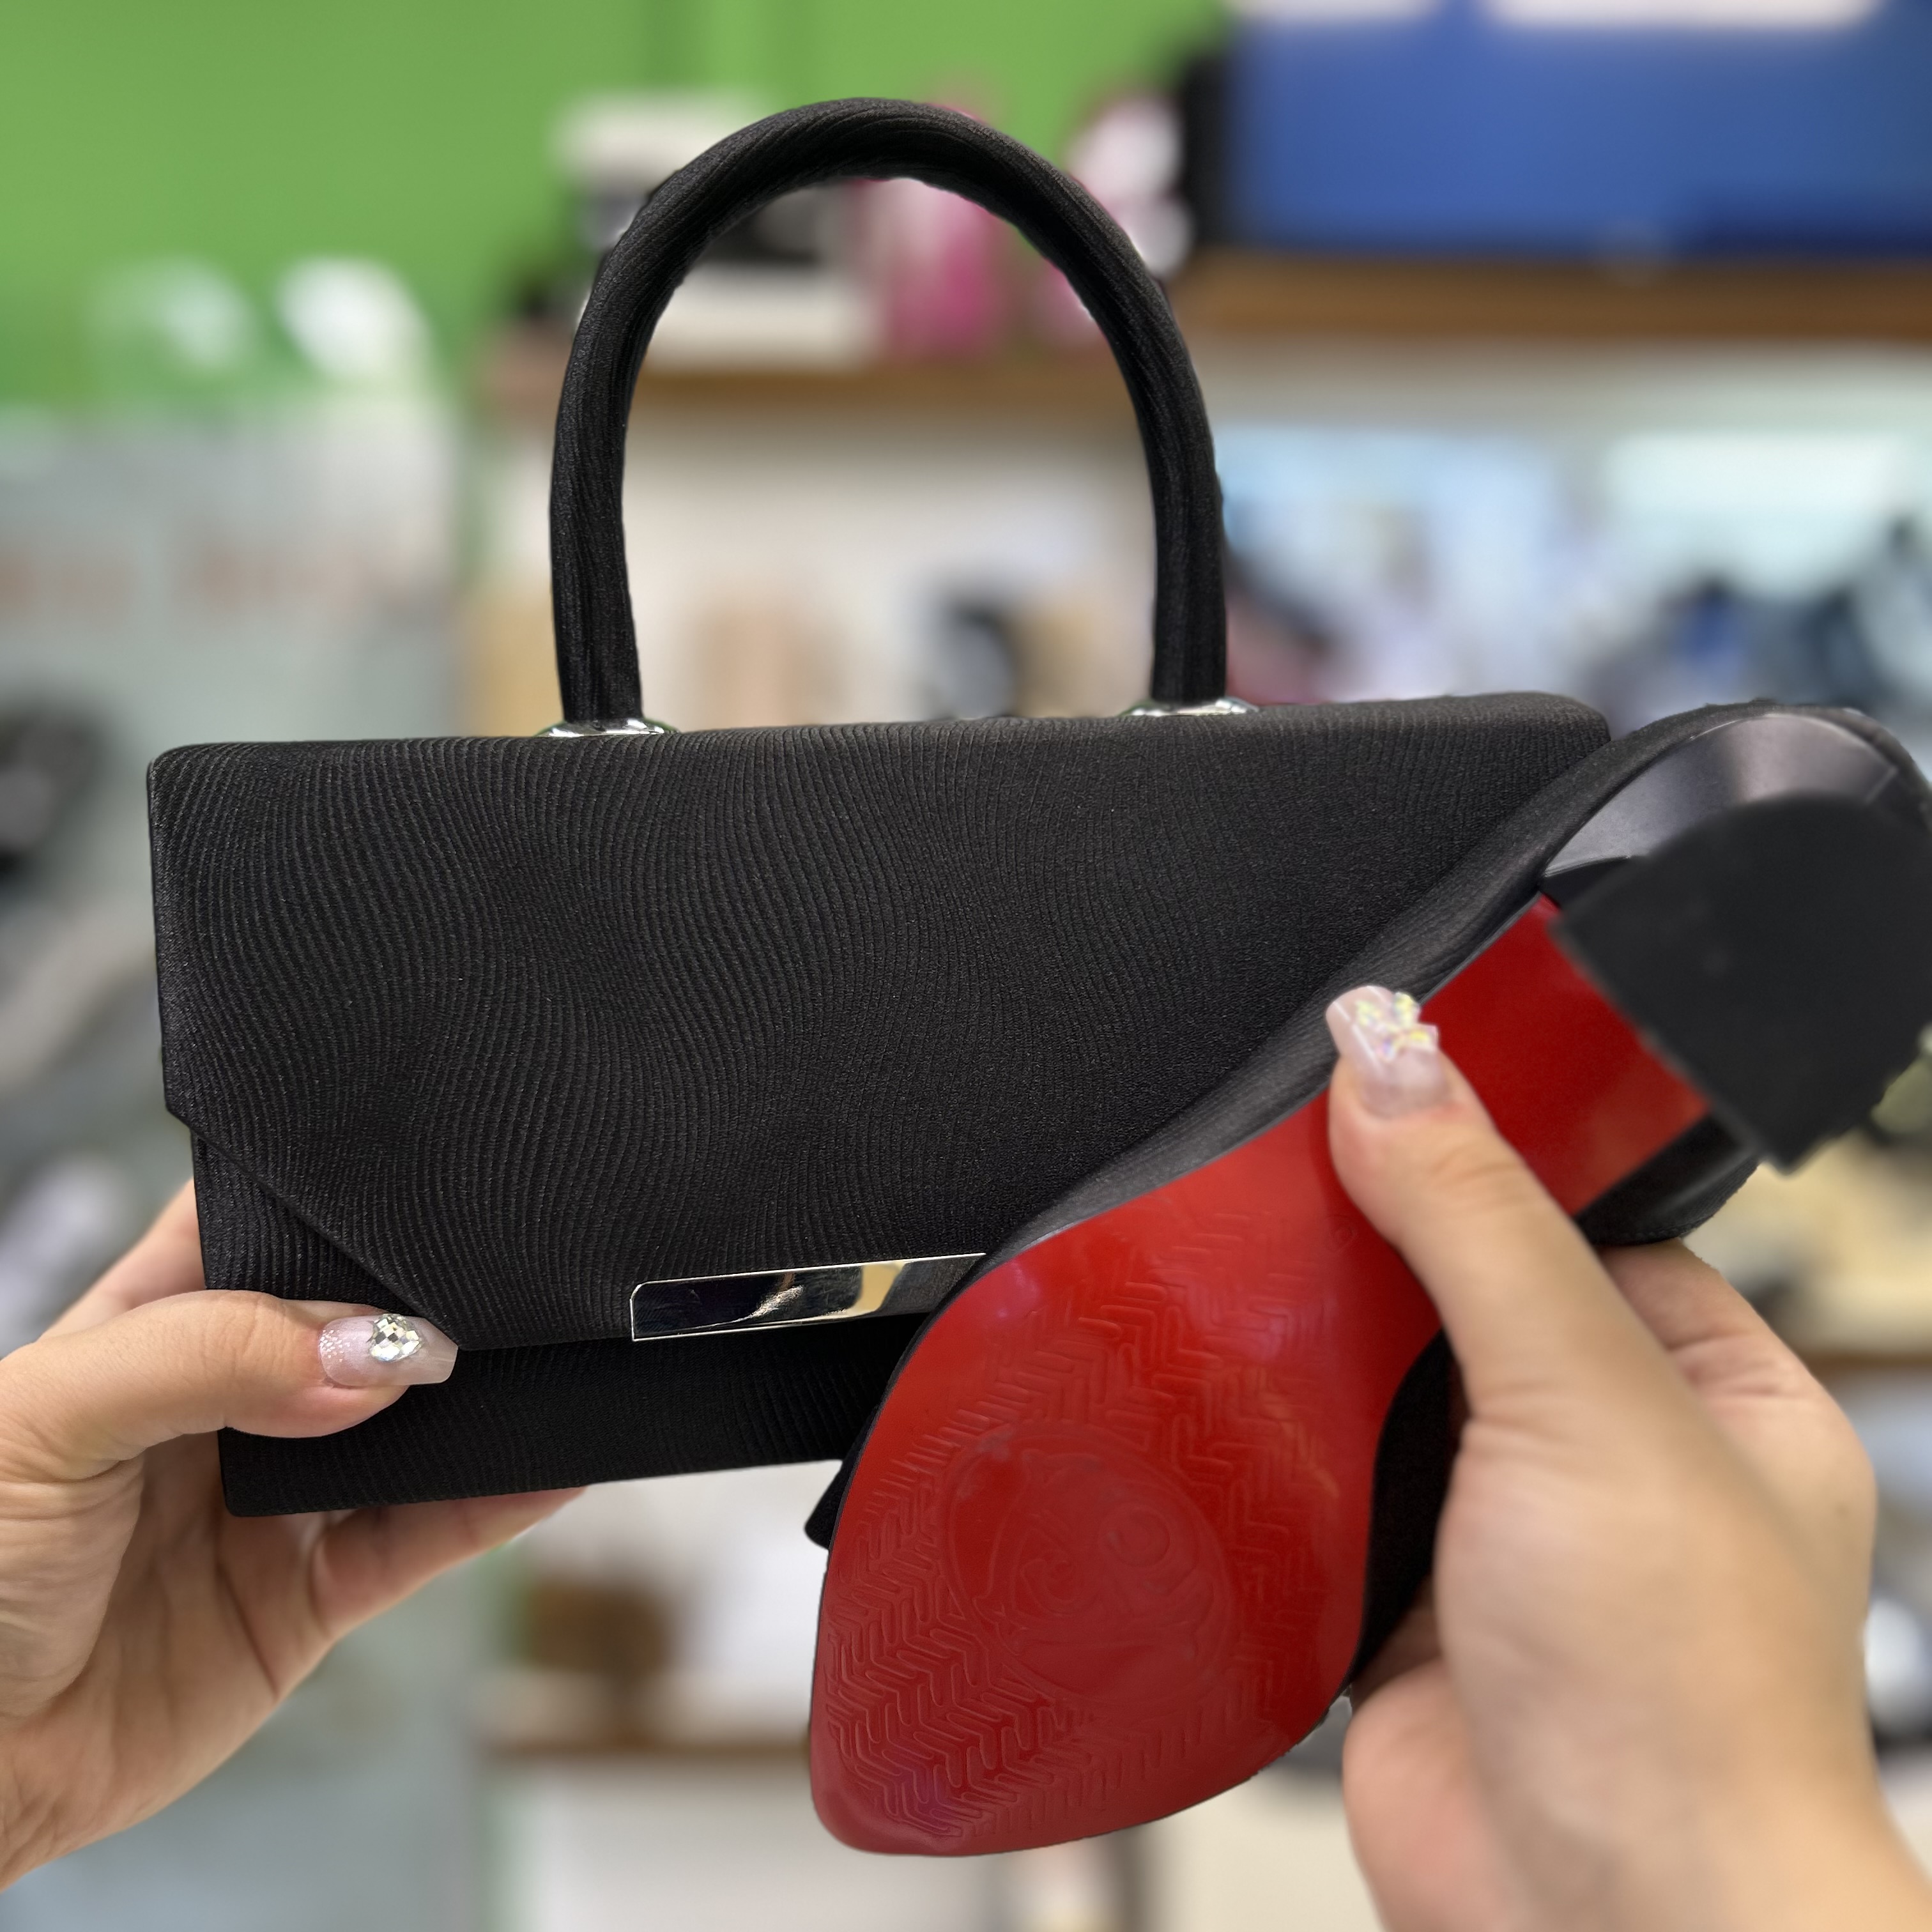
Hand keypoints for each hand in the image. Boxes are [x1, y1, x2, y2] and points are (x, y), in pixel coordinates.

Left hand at [0, 1184, 575, 1883]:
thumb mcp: (54, 1417)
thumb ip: (211, 1355)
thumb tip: (381, 1350)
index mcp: (152, 1323)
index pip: (261, 1226)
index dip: (335, 1196)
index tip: (426, 1173)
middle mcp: (227, 1401)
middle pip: (357, 1326)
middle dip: (431, 1300)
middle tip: (513, 1274)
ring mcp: (276, 1500)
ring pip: (407, 1432)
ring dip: (476, 1403)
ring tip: (551, 1360)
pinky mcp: (311, 1597)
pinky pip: (421, 1539)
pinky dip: (492, 1505)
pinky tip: (548, 1464)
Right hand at [1324, 986, 1931, 1931]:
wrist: (1597, 1924)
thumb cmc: (1686, 1699)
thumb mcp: (1586, 1394)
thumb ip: (1477, 1219)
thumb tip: (1393, 1059)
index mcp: (1706, 1384)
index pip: (1575, 1211)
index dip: (1478, 1152)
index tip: (1373, 1087)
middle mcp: (1603, 1449)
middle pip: (1458, 1292)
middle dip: (1373, 1258)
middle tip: (1281, 1190)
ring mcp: (1494, 1528)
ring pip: (1377, 1391)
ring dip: (1316, 1363)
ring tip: (1248, 1295)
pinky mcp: (1394, 1599)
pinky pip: (1315, 1491)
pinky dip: (1273, 1460)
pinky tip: (1234, 1414)